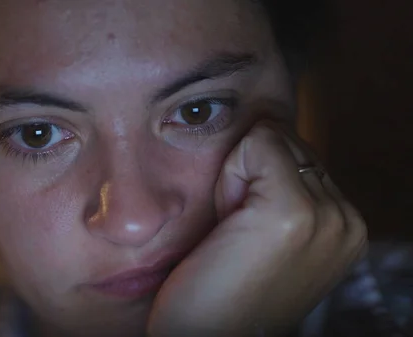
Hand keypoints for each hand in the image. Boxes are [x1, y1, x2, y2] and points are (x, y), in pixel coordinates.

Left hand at [148, 122, 367, 336]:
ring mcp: (329, 216)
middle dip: (250, 176)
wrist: (202, 336)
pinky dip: (230, 177)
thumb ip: (282, 188)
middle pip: (286, 142)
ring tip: (234, 232)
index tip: (245, 231)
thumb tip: (267, 132)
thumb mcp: (265, 233)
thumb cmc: (220, 288)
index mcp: (346, 226)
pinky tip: (228, 224)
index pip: (299, 154)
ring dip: (238, 179)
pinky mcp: (295, 212)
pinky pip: (257, 143)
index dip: (257, 182)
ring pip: (269, 140)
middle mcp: (348, 220)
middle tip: (237, 233)